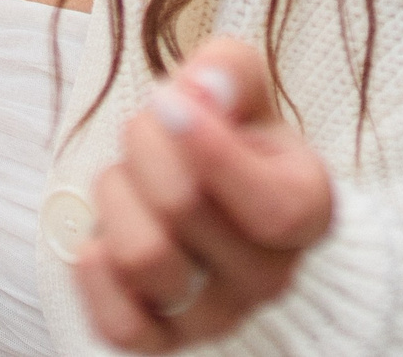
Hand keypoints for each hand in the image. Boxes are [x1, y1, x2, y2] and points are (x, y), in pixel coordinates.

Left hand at [72, 38, 337, 352]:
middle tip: (145, 125)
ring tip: (127, 178)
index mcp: (306, 209)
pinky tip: (100, 237)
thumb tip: (203, 90)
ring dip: (116, 196)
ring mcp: (217, 316)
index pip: (274, 208)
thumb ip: (226, 71)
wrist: (205, 199)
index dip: (213, 154)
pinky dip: (95, 272)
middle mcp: (270, 276)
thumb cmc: (225, 137)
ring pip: (143, 257)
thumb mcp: (238, 88)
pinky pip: (119, 326)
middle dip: (145, 144)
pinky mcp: (163, 342)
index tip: (168, 101)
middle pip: (184, 209)